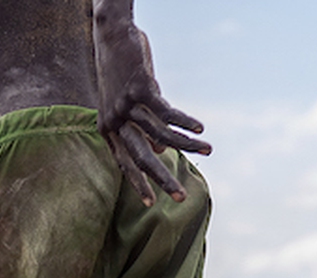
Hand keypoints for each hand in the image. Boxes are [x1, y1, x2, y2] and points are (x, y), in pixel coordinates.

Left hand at [94, 13, 209, 205]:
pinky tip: (199, 128)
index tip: (150, 203)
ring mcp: (125, 105)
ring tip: (208, 149)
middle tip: (180, 198)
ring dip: (186, 145)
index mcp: (107, 129)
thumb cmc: (120, 70)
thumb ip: (142, 126)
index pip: (123, 163)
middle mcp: (113, 121)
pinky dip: (183, 121)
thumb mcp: (129, 102)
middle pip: (140, 158)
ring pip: (160, 134)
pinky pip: (165, 112)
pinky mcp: (139, 88)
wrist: (110, 34)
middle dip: (162, 178)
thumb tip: (160, 149)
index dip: (137, 183)